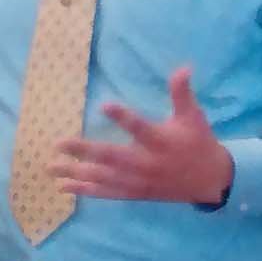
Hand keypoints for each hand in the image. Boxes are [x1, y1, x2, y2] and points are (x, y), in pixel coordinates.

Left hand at [49, 66, 232, 204]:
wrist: (210, 181)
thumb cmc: (198, 143)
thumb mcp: (193, 116)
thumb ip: (182, 93)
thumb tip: (183, 67)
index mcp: (162, 142)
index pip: (141, 128)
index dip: (124, 117)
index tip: (103, 105)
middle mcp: (147, 163)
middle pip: (112, 157)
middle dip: (85, 151)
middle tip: (59, 143)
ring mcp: (139, 181)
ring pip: (104, 178)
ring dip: (77, 173)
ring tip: (52, 167)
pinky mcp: (135, 193)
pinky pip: (107, 193)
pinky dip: (86, 189)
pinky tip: (65, 186)